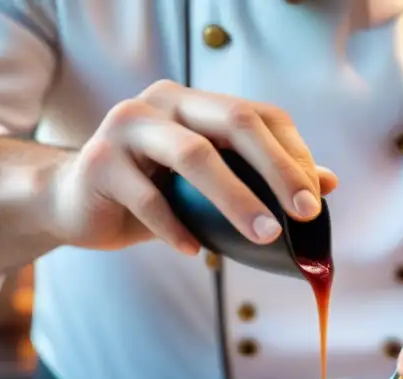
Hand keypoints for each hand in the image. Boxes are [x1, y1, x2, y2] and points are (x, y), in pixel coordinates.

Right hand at [48, 80, 337, 253]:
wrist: (73, 200)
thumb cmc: (151, 192)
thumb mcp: (209, 185)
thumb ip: (262, 179)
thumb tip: (329, 183)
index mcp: (196, 103)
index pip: (260, 116)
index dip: (293, 156)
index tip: (315, 202)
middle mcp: (164, 102)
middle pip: (235, 123)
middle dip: (277, 168)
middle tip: (305, 213)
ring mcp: (127, 127)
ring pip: (193, 155)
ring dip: (235, 199)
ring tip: (264, 236)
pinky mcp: (99, 163)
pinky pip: (148, 198)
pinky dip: (176, 229)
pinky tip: (196, 253)